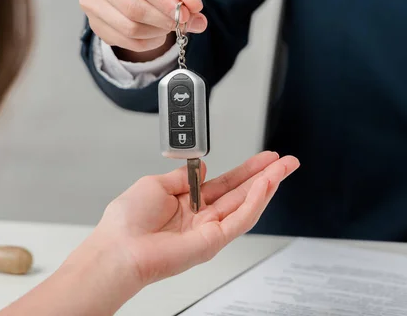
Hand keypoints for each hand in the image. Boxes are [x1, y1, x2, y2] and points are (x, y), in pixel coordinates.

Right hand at [80, 0, 207, 58]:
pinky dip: (148, 42)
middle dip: (162, 19)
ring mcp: (90, 0)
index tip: (184, 13)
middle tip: (182, 22)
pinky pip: (125, 42)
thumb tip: (193, 6)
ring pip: (128, 27)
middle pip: (131, 6)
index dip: (162, 0)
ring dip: (157, 31)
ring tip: (170, 24)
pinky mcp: (94, 24)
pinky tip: (157, 31)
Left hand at [93, 151, 298, 286]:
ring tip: (284, 168)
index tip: (262, 159)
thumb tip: (201, 168)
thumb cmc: (127, 222)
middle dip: (267, 175)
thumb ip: (183, 176)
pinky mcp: (214, 241)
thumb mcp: (156, 183)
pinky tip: (266, 184)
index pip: (226, 184)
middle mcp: (202, 217)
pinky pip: (241, 218)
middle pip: (243, 193)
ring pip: (247, 205)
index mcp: (188, 204)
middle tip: (286, 161)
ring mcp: (211, 230)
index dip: (246, 170)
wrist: (120, 247)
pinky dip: (256, 201)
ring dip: (268, 185)